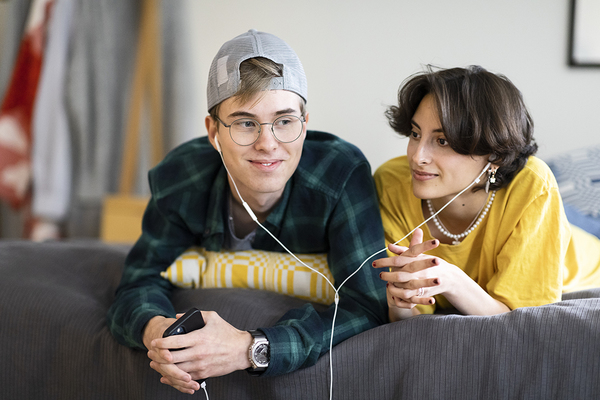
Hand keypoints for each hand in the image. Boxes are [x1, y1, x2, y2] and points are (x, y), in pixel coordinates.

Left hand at [144, 311, 252, 393]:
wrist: (242, 351)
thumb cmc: (228, 333)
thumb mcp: (213, 318)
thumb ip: (195, 315)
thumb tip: (177, 316)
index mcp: (199, 338)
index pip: (174, 342)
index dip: (161, 342)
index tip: (154, 342)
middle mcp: (198, 353)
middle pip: (171, 358)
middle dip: (158, 356)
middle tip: (151, 353)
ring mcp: (200, 365)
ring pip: (176, 370)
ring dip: (163, 368)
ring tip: (155, 363)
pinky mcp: (203, 374)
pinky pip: (184, 378)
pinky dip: (174, 377)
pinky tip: (167, 374)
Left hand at [373, 228, 511, 317]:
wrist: (449, 277)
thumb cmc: (430, 263)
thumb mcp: (418, 254)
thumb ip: (404, 250)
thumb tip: (389, 246)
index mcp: (417, 259)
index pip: (397, 259)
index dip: (385, 261)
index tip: (374, 263)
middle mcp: (420, 271)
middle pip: (400, 274)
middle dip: (388, 275)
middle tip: (380, 275)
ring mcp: (423, 283)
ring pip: (404, 287)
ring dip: (394, 287)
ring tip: (387, 286)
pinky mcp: (425, 293)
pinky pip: (411, 298)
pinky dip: (402, 297)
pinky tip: (395, 295)